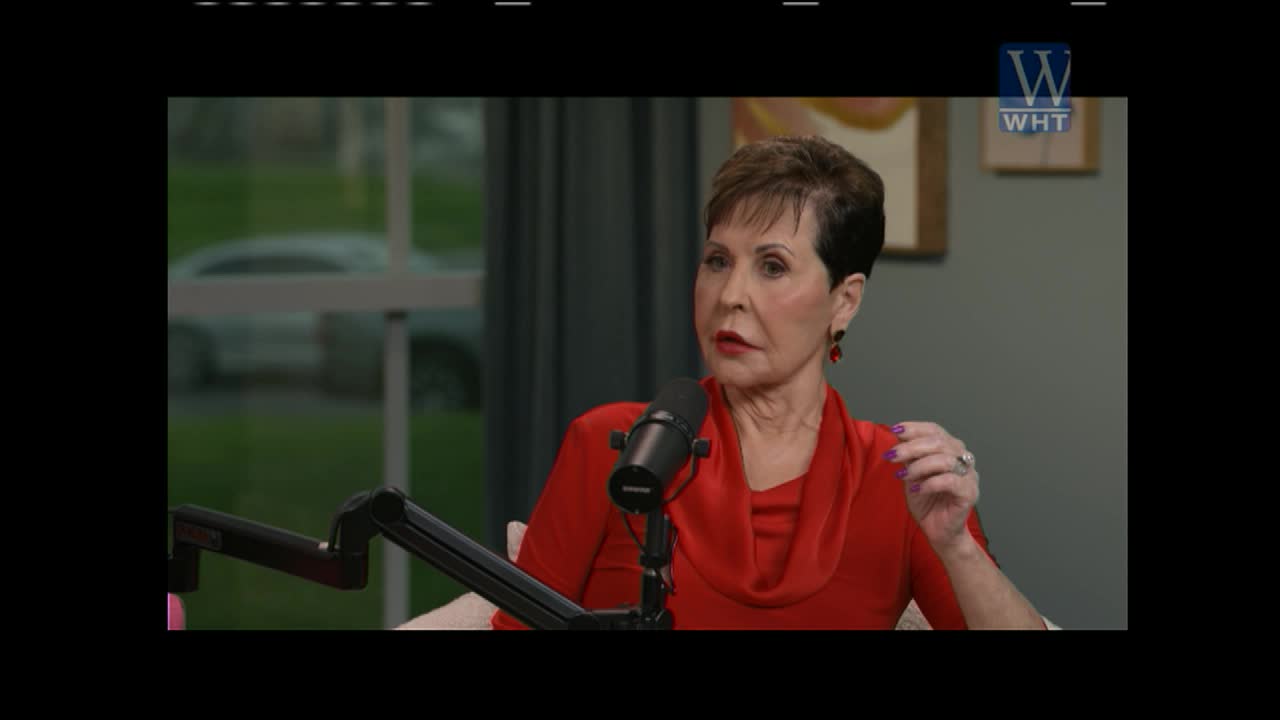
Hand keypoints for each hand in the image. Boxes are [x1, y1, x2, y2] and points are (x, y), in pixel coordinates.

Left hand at [886, 422, 978, 552]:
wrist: (938, 531)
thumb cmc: (927, 501)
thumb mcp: (912, 475)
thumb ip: (909, 457)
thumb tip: (897, 436)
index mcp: (950, 450)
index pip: (935, 430)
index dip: (915, 428)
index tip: (895, 430)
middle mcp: (963, 459)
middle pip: (939, 442)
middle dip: (911, 447)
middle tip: (892, 455)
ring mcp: (969, 476)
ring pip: (945, 460)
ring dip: (919, 466)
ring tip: (902, 476)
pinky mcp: (970, 493)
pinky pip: (951, 481)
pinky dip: (930, 483)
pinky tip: (917, 489)